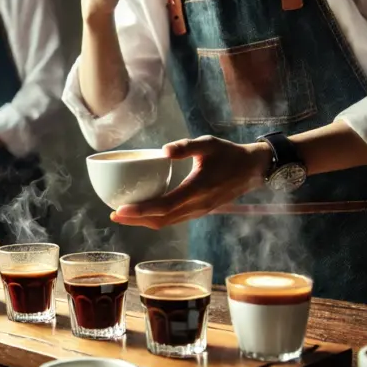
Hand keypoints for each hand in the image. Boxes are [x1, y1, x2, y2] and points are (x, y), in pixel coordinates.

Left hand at [109, 136, 271, 228]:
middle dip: (136, 220)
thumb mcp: (208, 143)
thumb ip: (186, 146)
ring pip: (167, 223)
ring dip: (144, 222)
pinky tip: (144, 211)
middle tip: (113, 215)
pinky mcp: (199, 211)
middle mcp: (197, 206)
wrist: (252, 170)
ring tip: (123, 215)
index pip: (164, 206)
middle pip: (161, 220)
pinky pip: (174, 219)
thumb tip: (163, 150)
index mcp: (197, 190)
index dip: (141, 211)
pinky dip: (156, 218)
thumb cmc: (229, 154)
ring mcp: (199, 211)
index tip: (120, 209)